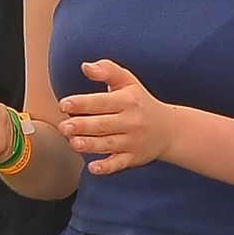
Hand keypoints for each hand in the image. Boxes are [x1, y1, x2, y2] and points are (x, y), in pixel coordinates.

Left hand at [58, 57, 175, 174]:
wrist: (169, 130)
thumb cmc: (140, 102)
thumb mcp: (128, 81)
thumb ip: (107, 70)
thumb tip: (85, 66)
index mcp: (127, 100)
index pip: (102, 101)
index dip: (82, 103)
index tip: (64, 104)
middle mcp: (130, 121)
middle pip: (103, 124)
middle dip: (82, 126)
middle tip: (63, 127)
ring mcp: (132, 141)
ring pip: (108, 144)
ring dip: (90, 145)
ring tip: (73, 143)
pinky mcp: (133, 158)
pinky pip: (119, 163)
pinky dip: (107, 167)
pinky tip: (93, 168)